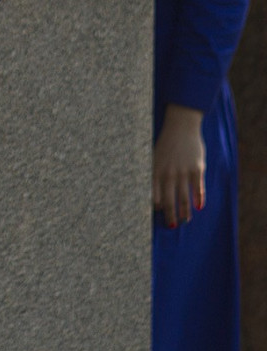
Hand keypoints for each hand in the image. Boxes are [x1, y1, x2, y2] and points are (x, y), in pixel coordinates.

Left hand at [153, 104, 205, 227]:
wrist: (181, 126)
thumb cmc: (166, 144)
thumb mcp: (154, 158)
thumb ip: (154, 175)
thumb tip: (152, 195)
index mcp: (156, 171)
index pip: (154, 195)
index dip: (157, 207)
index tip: (158, 217)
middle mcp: (169, 173)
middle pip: (169, 200)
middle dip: (170, 215)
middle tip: (172, 225)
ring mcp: (183, 171)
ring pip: (184, 197)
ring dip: (185, 210)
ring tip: (185, 220)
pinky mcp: (196, 168)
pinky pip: (198, 187)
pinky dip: (199, 198)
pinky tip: (199, 207)